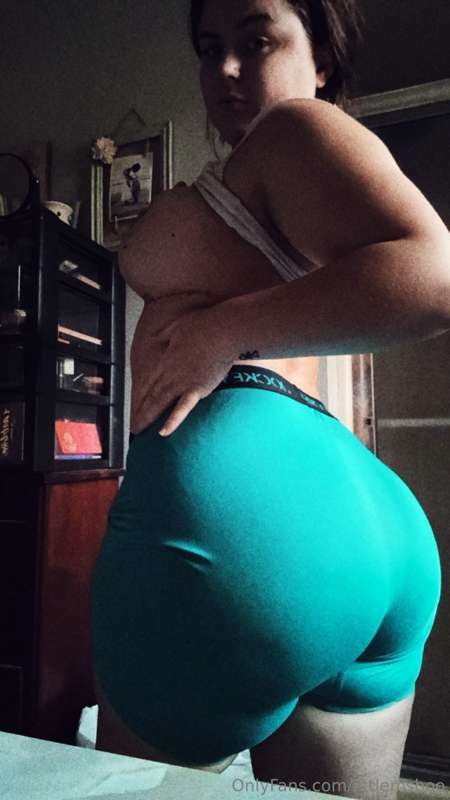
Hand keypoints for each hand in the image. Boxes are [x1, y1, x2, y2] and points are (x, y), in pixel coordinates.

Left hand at [130, 303, 236, 436]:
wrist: (224, 332)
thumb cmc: (203, 325)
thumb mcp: (176, 327)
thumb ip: (165, 336)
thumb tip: (156, 338)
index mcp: (165, 360)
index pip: (147, 382)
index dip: (138, 395)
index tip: (132, 406)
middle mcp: (171, 374)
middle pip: (151, 396)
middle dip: (140, 411)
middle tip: (133, 425)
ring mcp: (184, 383)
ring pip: (161, 403)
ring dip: (149, 417)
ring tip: (139, 429)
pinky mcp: (199, 389)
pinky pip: (183, 408)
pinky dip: (173, 420)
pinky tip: (164, 432)